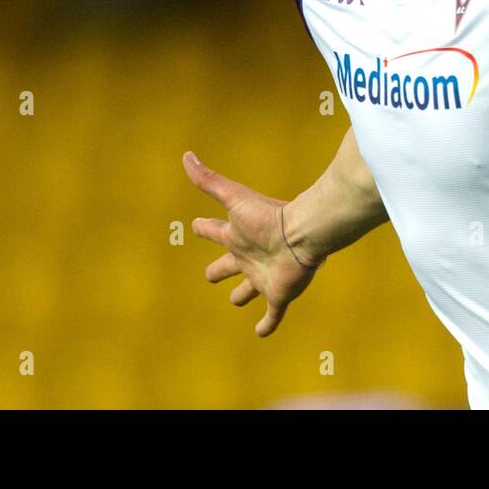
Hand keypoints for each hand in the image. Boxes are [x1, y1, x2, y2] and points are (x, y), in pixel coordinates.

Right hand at [183, 151, 320, 336]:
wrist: (302, 234)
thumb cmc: (268, 216)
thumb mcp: (233, 197)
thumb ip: (209, 179)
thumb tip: (186, 155)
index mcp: (237, 235)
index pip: (215, 231)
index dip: (205, 228)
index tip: (196, 224)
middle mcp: (249, 256)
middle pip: (228, 265)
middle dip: (219, 269)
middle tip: (211, 274)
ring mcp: (264, 277)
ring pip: (248, 289)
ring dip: (243, 295)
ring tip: (237, 301)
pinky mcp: (279, 295)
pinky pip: (272, 314)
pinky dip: (266, 324)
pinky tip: (261, 332)